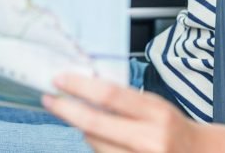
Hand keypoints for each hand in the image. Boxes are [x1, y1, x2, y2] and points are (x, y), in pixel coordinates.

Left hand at [43, 73, 224, 152]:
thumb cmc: (175, 127)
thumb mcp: (156, 106)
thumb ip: (125, 100)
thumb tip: (85, 88)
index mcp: (158, 114)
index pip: (110, 96)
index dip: (79, 87)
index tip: (59, 79)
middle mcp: (151, 140)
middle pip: (95, 124)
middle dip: (66, 109)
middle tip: (49, 98)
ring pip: (94, 144)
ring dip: (81, 128)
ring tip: (77, 115)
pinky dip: (94, 144)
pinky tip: (93, 134)